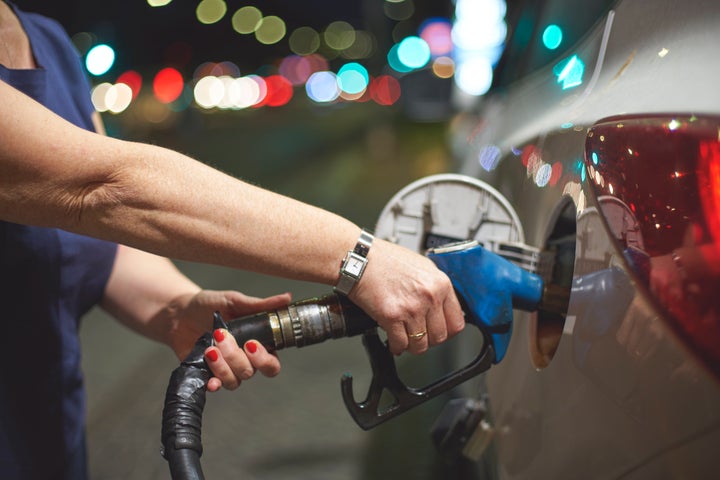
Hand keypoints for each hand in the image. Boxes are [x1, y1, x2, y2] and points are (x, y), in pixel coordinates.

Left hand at [169, 290, 290, 390]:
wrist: (180, 313)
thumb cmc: (210, 305)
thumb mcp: (235, 301)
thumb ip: (261, 304)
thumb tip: (287, 297)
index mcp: (256, 345)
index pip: (272, 363)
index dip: (265, 359)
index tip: (250, 344)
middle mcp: (243, 360)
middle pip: (251, 372)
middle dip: (236, 357)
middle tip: (221, 336)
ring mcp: (226, 370)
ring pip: (234, 381)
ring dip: (222, 367)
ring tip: (209, 348)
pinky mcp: (207, 375)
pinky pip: (215, 387)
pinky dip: (214, 385)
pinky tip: (210, 379)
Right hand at [349, 238, 464, 355]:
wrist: (359, 259)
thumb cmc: (385, 260)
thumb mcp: (421, 267)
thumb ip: (434, 288)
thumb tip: (441, 307)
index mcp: (440, 283)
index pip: (456, 322)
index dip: (446, 331)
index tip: (438, 331)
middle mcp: (429, 296)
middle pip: (440, 336)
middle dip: (428, 339)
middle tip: (418, 335)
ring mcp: (412, 307)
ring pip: (420, 344)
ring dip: (412, 345)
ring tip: (404, 338)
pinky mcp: (392, 316)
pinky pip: (400, 344)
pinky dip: (396, 346)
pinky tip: (392, 340)